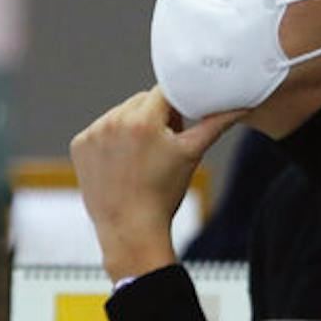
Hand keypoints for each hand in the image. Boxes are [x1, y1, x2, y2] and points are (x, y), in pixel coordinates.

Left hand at [71, 88, 241, 282]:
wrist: (130, 228)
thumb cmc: (164, 193)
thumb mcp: (192, 154)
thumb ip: (216, 124)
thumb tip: (241, 106)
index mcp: (142, 121)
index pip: (164, 91)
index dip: (176, 104)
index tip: (180, 122)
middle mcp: (113, 122)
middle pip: (142, 100)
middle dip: (155, 115)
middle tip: (164, 144)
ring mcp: (93, 133)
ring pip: (121, 113)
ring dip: (133, 125)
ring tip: (142, 155)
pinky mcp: (80, 145)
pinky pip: (101, 129)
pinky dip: (112, 138)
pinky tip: (122, 161)